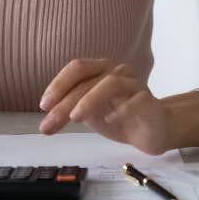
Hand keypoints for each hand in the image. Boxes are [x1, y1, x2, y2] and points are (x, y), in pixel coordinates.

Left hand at [38, 58, 172, 154]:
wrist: (154, 131)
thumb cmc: (119, 117)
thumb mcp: (90, 112)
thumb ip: (71, 108)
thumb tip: (46, 117)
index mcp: (100, 69)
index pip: (77, 68)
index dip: (58, 84)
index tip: (43, 106)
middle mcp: (117, 71)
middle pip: (88, 80)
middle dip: (65, 102)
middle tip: (50, 123)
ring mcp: (134, 84)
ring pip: (110, 83)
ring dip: (90, 100)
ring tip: (76, 118)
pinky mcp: (149, 101)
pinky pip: (135, 100)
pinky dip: (121, 109)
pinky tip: (109, 120)